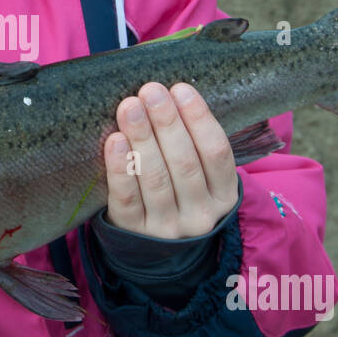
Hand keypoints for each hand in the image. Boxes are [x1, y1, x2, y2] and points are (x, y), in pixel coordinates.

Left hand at [104, 83, 238, 239]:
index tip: (181, 88)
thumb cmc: (177, 194)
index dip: (200, 119)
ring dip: (142, 138)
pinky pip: (127, 198)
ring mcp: (167, 227)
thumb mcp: (199, 177)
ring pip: (155, 178)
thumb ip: (191, 142)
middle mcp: (200, 215)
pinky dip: (121, 168)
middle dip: (166, 123)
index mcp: (223, 195)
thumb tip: (168, 94)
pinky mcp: (134, 232)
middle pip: (184, 163)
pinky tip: (115, 141)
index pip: (217, 153)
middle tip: (150, 91)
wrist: (153, 248)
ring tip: (130, 107)